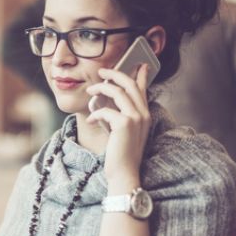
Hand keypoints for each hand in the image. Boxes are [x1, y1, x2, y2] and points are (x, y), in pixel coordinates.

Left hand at [86, 64, 151, 188]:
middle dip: (114, 74)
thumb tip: (107, 100)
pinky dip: (95, 114)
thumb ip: (120, 115)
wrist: (124, 172)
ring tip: (90, 91)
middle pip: (129, 84)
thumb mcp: (123, 131)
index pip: (142, 89)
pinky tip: (90, 120)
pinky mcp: (125, 124)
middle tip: (101, 71)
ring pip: (118, 92)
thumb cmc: (121, 153)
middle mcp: (143, 114)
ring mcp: (135, 118)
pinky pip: (106, 111)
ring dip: (101, 89)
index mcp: (145, 114)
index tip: (139, 63)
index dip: (140, 74)